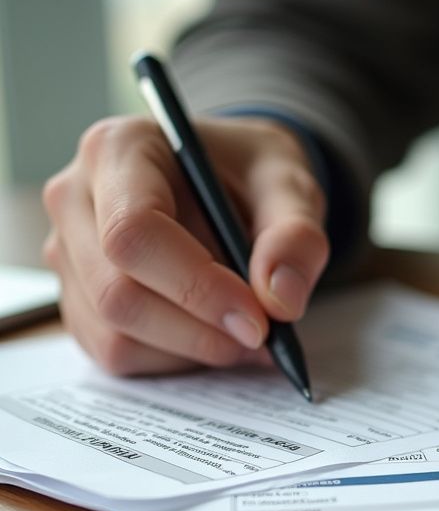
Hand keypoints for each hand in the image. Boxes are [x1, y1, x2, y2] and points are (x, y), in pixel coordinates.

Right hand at [42, 115, 329, 374]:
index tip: (257, 319)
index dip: (197, 287)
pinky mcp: (79, 300)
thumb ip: (296, 238)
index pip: (134, 233)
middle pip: (118, 294)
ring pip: (116, 335)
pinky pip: (117, 353)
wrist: (231, 184)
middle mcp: (76, 200)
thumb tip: (281, 301)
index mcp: (119, 150)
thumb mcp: (292, 188)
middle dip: (200, 331)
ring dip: (192, 350)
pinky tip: (214, 336)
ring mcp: (70, 255)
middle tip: (262, 336)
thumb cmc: (252, 177)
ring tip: (246, 333)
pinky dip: (175, 360)